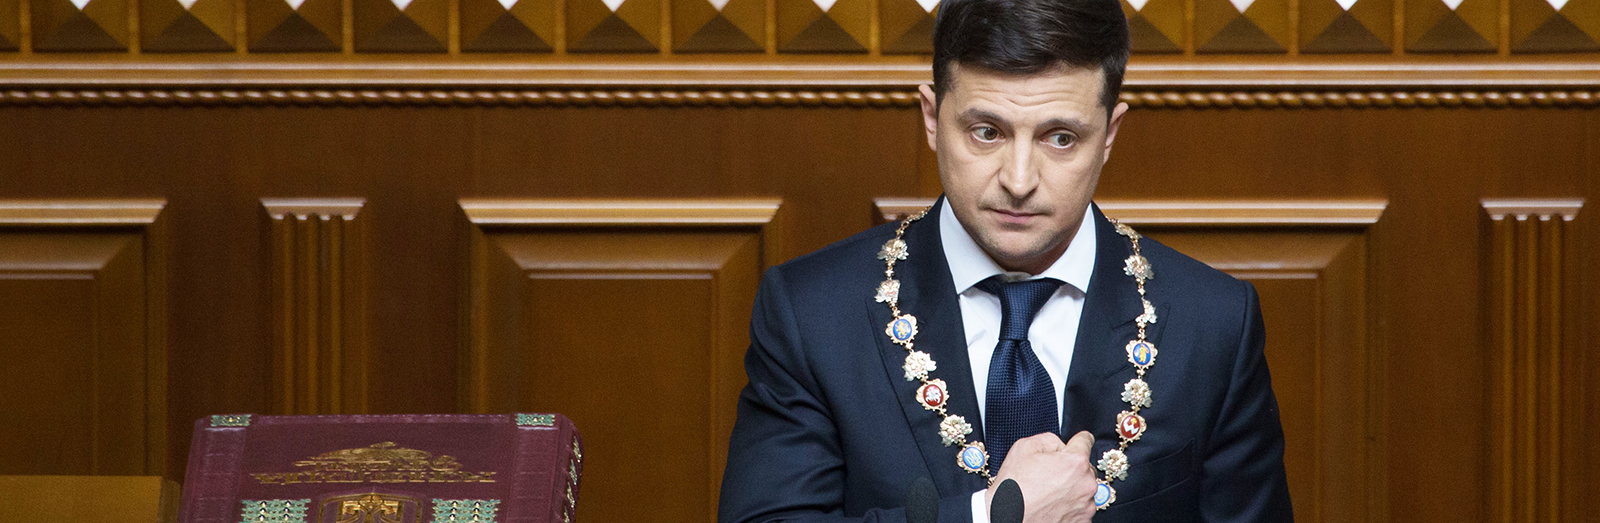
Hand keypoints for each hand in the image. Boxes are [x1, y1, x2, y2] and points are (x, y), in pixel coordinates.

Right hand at [984, 431, 1099, 522]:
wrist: (1006, 519)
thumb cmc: (1014, 489)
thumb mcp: (1023, 447)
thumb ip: (1049, 439)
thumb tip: (1060, 445)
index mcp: (1075, 462)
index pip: (1085, 440)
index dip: (1076, 440)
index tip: (1074, 443)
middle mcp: (1086, 484)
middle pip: (1084, 467)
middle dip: (1070, 468)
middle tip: (1048, 474)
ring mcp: (1086, 506)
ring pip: (1083, 488)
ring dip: (1070, 488)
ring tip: (1047, 493)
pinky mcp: (1083, 521)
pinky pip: (1080, 507)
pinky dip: (1069, 505)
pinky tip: (1051, 505)